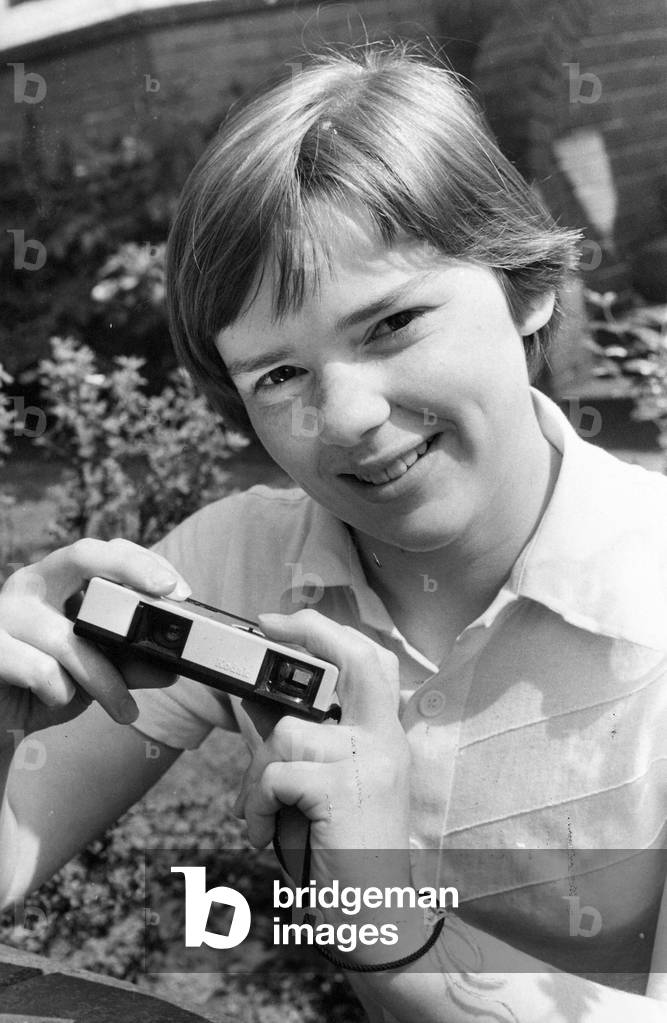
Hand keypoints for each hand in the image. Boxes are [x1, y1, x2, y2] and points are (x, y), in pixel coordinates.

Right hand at [0, 538, 190, 743]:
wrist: (0, 718)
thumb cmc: (49, 684)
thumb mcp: (98, 671)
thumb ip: (132, 664)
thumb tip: (172, 668)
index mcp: (58, 579)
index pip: (105, 551)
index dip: (144, 564)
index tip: (179, 591)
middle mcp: (31, 583)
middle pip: (84, 555)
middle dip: (132, 568)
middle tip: (167, 595)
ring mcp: (5, 612)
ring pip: (73, 637)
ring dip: (107, 681)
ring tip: (125, 710)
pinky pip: (43, 670)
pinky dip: (61, 694)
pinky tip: (54, 701)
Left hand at [236, 609, 410, 853]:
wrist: (375, 920)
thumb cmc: (343, 852)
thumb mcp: (324, 787)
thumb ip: (301, 743)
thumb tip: (253, 700)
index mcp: (385, 736)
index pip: (371, 662)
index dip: (328, 632)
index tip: (283, 621)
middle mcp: (387, 741)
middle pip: (356, 660)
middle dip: (310, 632)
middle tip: (266, 627)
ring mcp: (371, 763)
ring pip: (289, 733)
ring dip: (257, 776)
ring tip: (258, 814)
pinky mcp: (346, 790)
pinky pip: (279, 774)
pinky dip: (257, 804)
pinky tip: (262, 833)